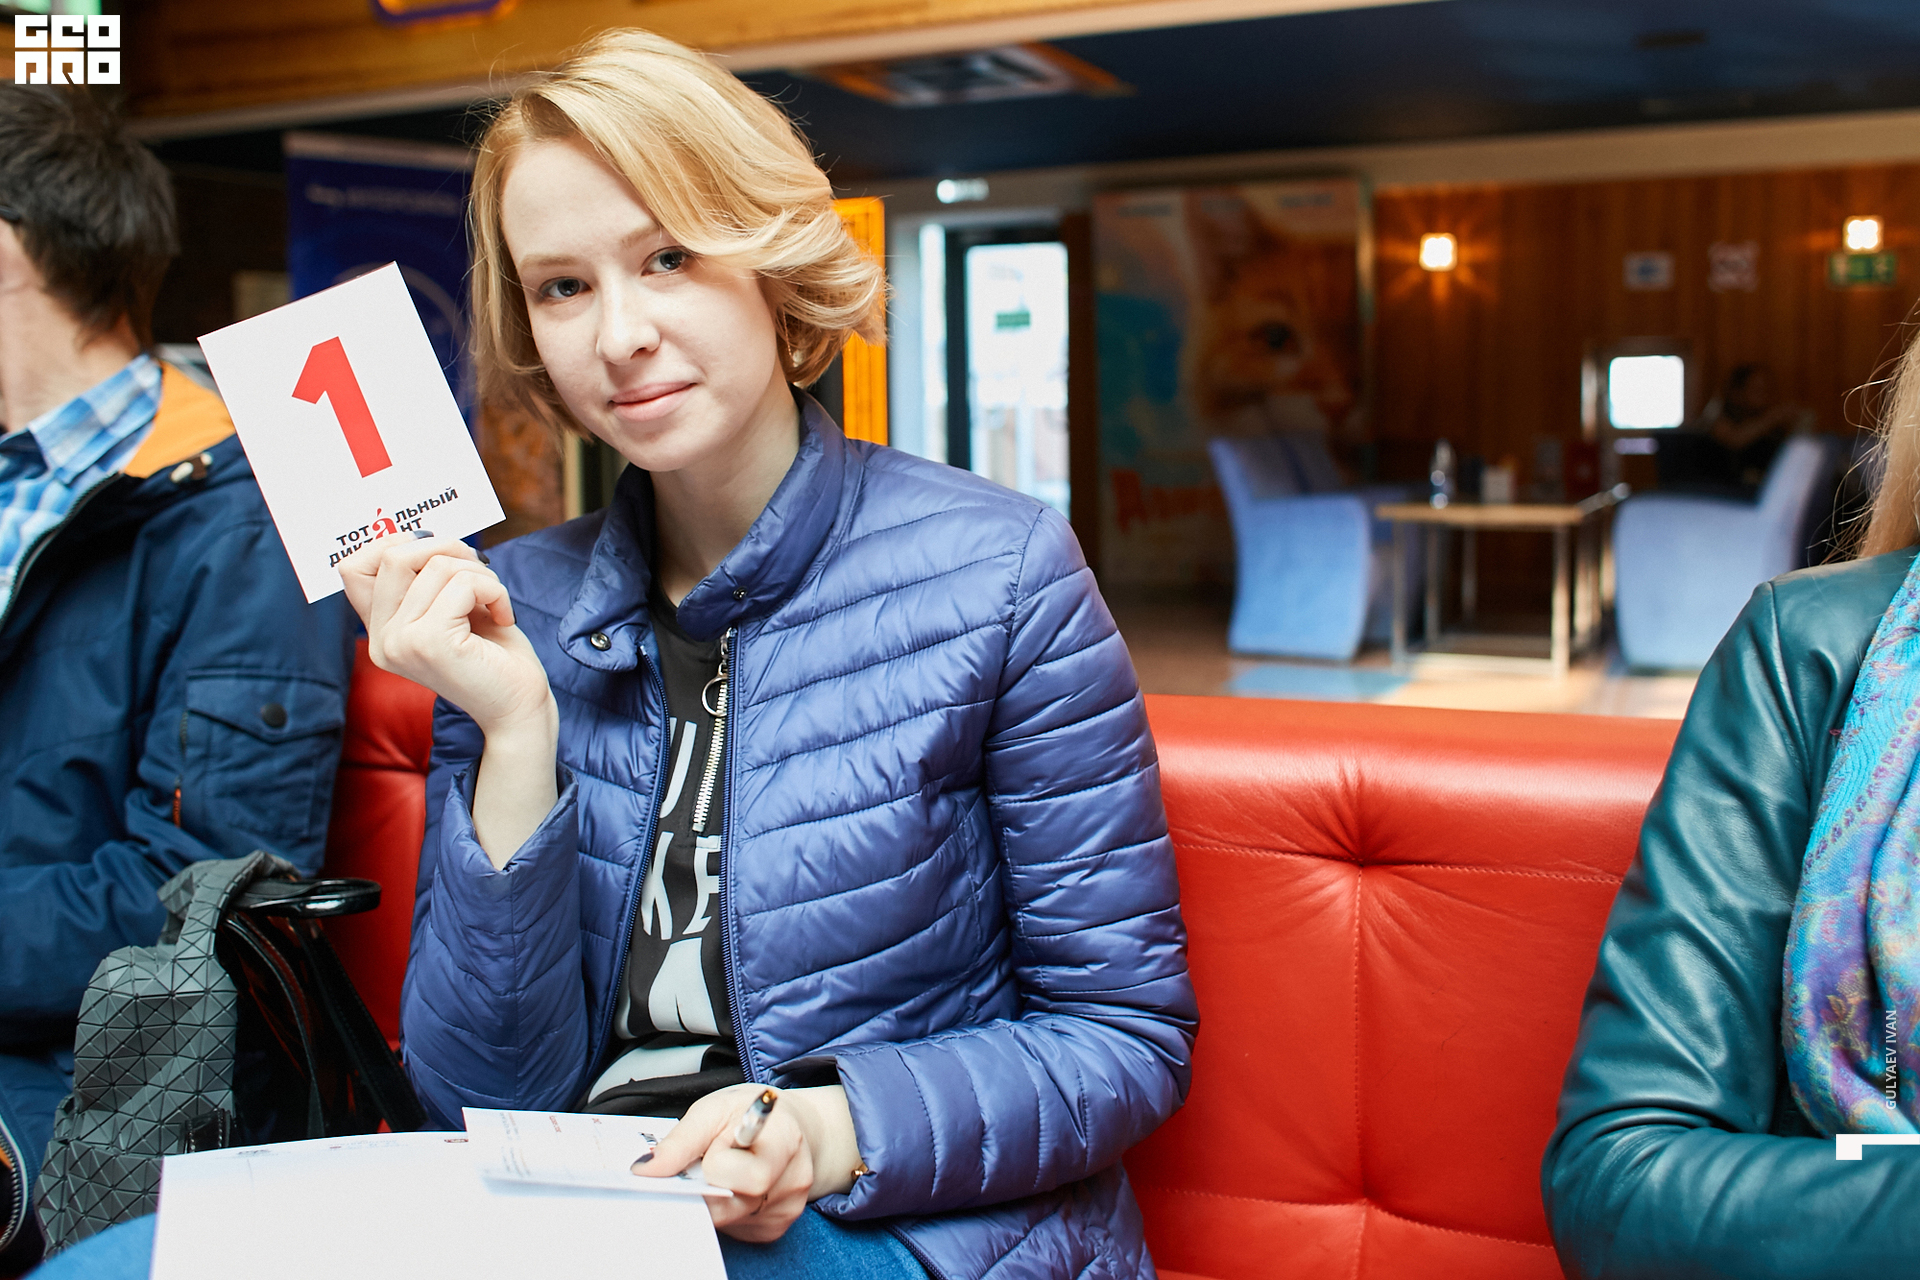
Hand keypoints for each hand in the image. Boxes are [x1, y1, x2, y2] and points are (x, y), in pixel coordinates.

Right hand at [339, 535, 558, 866]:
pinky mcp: (430, 644)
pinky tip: (504, 616)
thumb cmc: (494, 655)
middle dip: (448, 549)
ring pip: (436, 566)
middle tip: (481, 574)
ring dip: (480, 574)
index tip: (441, 557)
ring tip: (495, 602)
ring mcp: (401, 643)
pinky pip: (462, 584)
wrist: (520, 708)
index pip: (354, 568)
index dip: (396, 545)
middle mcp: (382, 641)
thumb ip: (426, 579)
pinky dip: (493, 590)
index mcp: (380, 633)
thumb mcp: (453, 607)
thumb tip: (420, 533)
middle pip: (395, 555)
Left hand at [637, 1084, 862, 1242]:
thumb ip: (681, 1140)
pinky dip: (723, 1209)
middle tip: (707, 1160)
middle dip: (706, 1185)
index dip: (715, 1163)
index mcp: (785, 1141)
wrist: (786, 1125)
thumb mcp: (714, 1108)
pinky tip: (731, 1186)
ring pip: (725, 1220)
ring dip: (711, 1198)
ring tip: (721, 1168)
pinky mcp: (773, 1228)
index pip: (742, 1175)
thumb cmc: (750, 1112)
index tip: (712, 1145)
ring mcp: (786, 1209)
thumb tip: (647, 1170)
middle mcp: (794, 1181)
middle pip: (729, 1204)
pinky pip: (732, 1227)